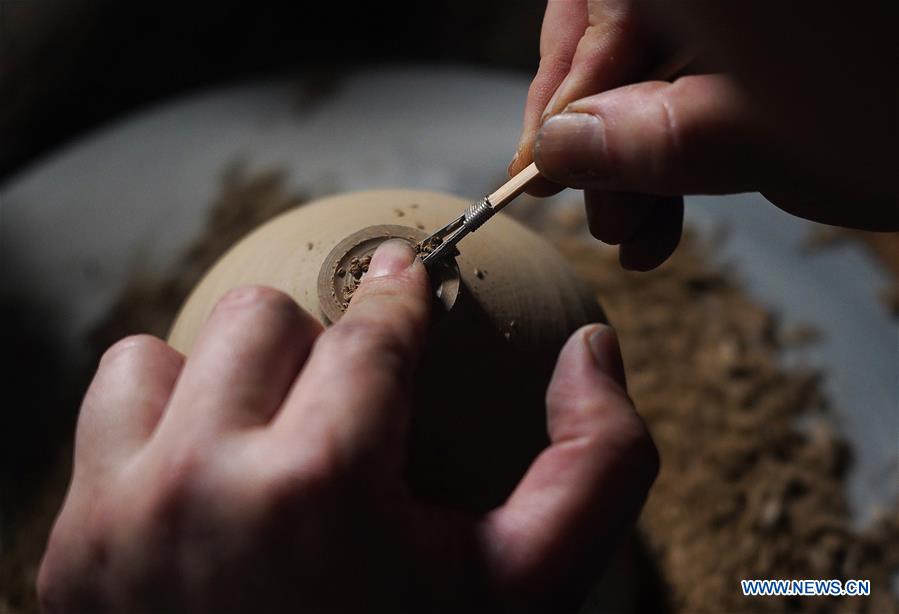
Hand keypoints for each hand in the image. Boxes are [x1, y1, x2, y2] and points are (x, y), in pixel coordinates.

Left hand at [38, 240, 657, 613]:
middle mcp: (198, 490)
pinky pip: (109, 413)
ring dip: (226, 378)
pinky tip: (206, 471)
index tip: (403, 276)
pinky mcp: (68, 554)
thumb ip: (595, 465)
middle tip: (346, 400)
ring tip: (268, 432)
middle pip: (263, 319)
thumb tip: (590, 349)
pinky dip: (160, 422)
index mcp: (318, 489)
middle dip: (319, 347)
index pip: (369, 333)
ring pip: (166, 354)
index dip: (398, 294)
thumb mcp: (531, 591)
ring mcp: (117, 521)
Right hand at [511, 0, 898, 270]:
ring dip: (646, 159)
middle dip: (607, 145)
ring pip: (664, 72)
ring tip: (645, 235)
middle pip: (619, 46)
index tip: (540, 178)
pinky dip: (691, 146)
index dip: (557, 107)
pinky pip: (710, 82)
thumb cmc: (897, 108)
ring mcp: (747, 15)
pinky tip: (676, 208)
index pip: (587, 21)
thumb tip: (556, 149)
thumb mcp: (752, 137)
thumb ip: (638, 140)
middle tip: (610, 222)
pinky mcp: (778, 40)